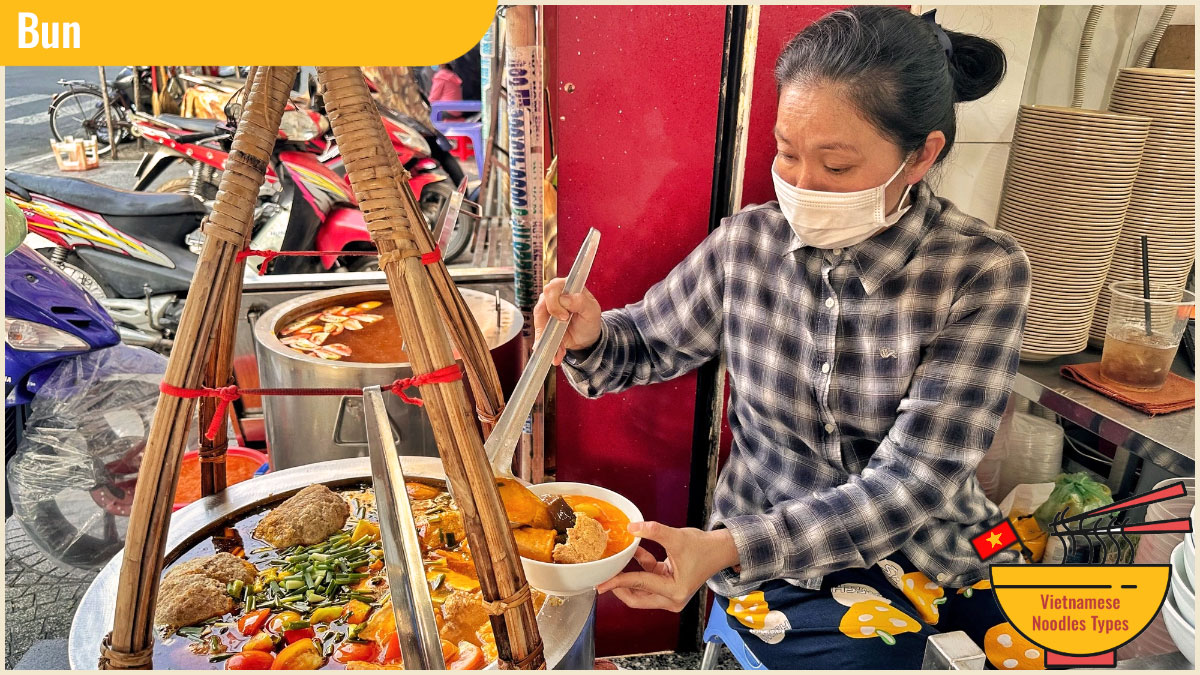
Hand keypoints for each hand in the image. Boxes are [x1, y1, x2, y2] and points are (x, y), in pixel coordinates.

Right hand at [534, 277, 602, 365]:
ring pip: (539, 322)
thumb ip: (581, 301)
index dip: (555, 303)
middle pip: (541, 305)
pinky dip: (548, 346)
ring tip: (559, 351)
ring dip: (548, 338)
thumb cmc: (590, 319)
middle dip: (549, 322)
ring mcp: (546, 311)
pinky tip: (556, 355)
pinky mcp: (543, 325)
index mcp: (565, 287)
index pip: (552, 288)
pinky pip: (540, 335)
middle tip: (562, 330)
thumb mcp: (592, 310)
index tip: (565, 316)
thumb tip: (564, 299)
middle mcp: (552, 297)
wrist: (587, 337)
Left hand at [596, 522, 739, 611]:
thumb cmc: (704, 547)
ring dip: (628, 577)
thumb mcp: (676, 537)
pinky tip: (634, 553)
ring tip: (614, 564)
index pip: (640, 584)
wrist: (720, 550)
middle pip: (636, 598)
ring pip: (640, 591)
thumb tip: (631, 528)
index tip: (601, 582)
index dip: (618, 581)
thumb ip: (653, 531)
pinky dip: (640, 568)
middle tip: (602, 578)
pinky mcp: (668, 587)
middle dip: (619, 587)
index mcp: (674, 591)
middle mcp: (672, 599)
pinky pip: (647, 580)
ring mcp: (670, 595)